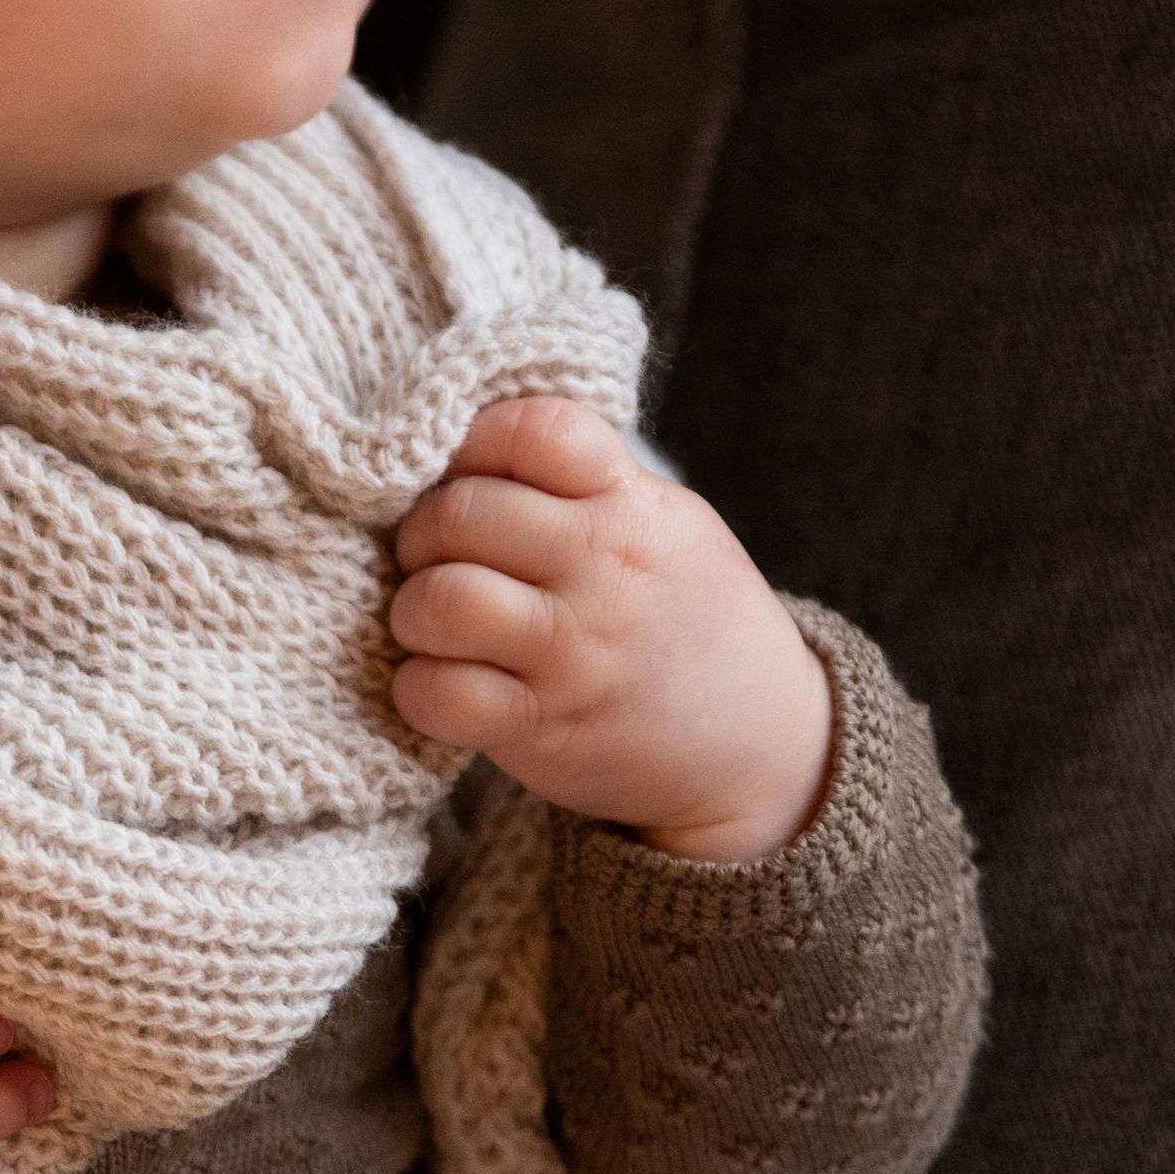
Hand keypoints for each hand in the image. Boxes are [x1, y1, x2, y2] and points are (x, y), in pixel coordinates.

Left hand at [389, 396, 833, 861]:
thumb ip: (580, 482)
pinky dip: (418, 687)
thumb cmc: (687, 615)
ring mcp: (571, 652)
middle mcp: (602, 570)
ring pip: (439, 600)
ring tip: (435, 621)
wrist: (760, 743)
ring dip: (414, 609)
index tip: (467, 475)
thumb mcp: (665, 522)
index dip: (474, 443)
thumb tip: (460, 450)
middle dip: (422, 532)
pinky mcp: (540, 726)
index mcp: (631, 504)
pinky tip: (442, 682)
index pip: (533, 430)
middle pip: (460, 513)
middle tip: (431, 557)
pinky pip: (437, 693)